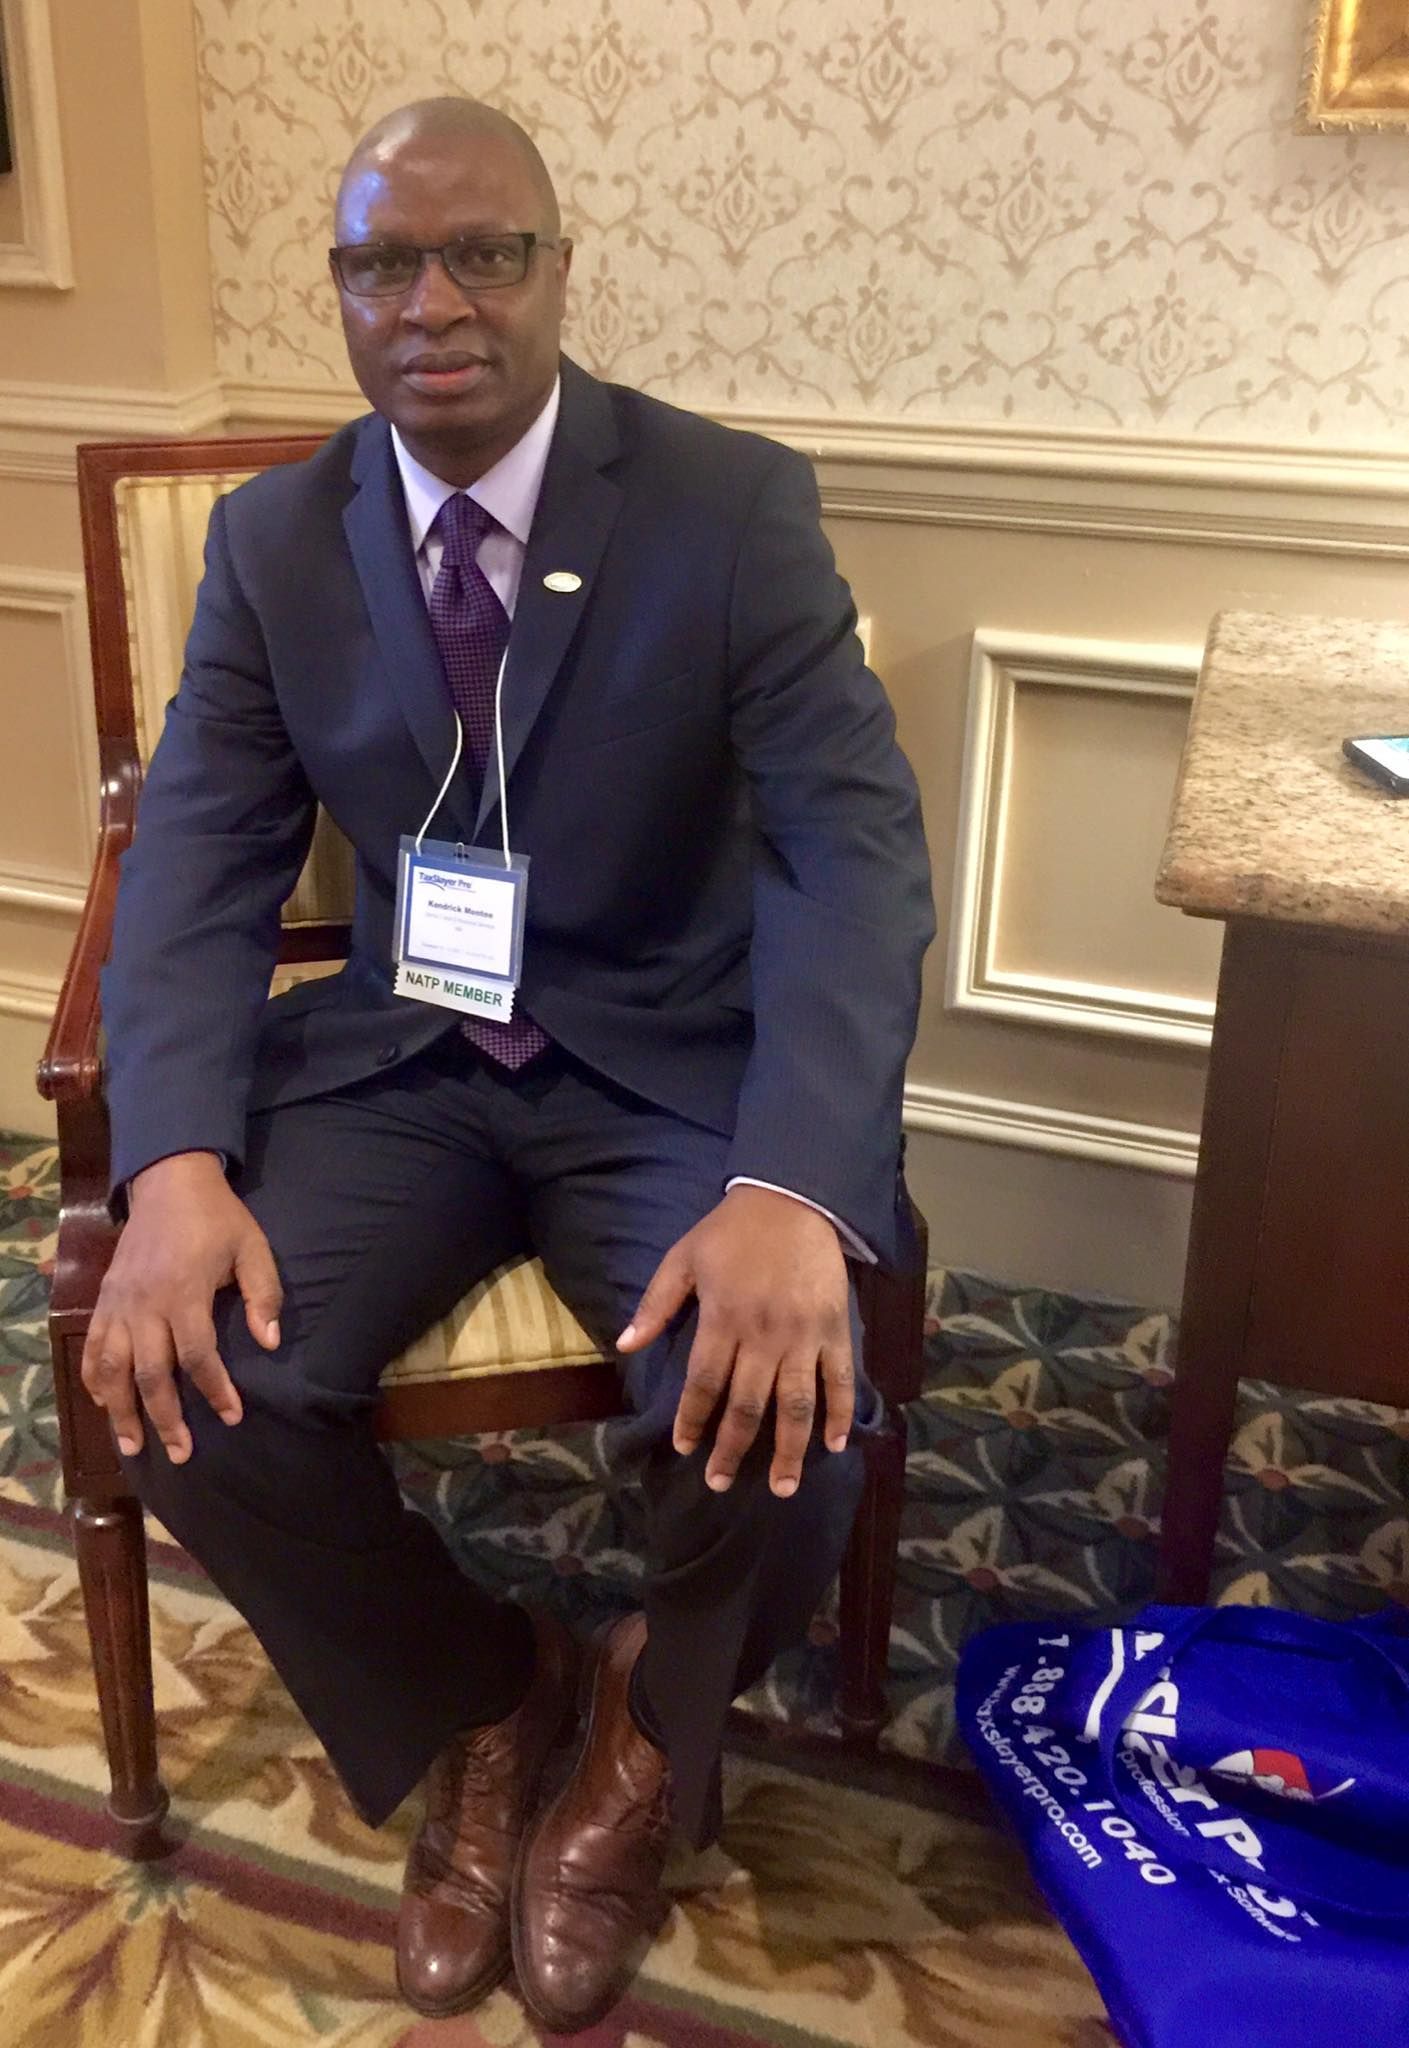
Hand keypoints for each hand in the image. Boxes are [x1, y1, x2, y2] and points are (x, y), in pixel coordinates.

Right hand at [81, 1151, 281, 1464]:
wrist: (170, 1182)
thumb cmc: (218, 1218)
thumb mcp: (253, 1248)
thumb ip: (263, 1295)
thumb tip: (269, 1343)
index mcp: (184, 1292)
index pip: (198, 1356)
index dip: (215, 1390)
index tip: (232, 1417)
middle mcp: (145, 1304)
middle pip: (151, 1374)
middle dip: (166, 1418)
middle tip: (181, 1454)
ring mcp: (119, 1303)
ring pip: (112, 1368)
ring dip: (120, 1410)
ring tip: (133, 1445)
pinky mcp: (104, 1299)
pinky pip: (92, 1347)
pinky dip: (94, 1378)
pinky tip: (103, 1403)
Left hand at [618, 1185, 852, 1498]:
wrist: (792, 1197)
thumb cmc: (731, 1230)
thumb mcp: (683, 1258)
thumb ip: (656, 1304)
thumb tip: (626, 1345)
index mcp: (723, 1319)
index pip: (704, 1383)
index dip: (694, 1420)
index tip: (686, 1449)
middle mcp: (763, 1336)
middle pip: (747, 1405)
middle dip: (733, 1448)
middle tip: (720, 1482)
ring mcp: (804, 1336)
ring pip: (796, 1404)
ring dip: (789, 1450)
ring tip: (781, 1487)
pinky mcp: (835, 1330)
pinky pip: (841, 1379)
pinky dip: (841, 1413)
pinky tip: (834, 1445)